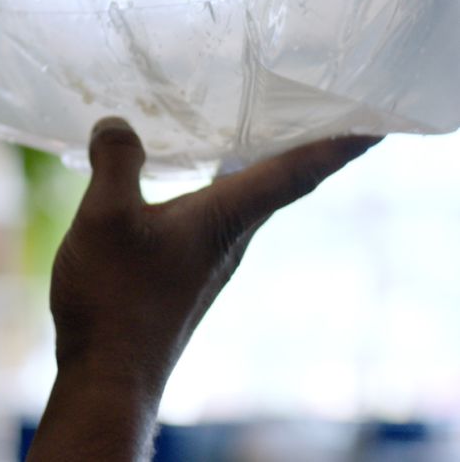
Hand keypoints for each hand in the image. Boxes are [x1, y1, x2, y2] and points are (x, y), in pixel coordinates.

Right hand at [27, 118, 379, 459]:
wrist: (107, 374)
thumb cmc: (114, 297)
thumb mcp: (106, 216)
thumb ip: (117, 162)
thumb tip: (118, 123)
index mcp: (225, 218)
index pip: (297, 171)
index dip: (337, 143)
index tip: (373, 123)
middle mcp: (230, 240)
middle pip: (280, 183)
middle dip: (299, 144)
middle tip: (307, 106)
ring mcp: (209, 262)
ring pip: (245, 202)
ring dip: (256, 166)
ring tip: (249, 129)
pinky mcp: (185, 277)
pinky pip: (215, 219)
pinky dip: (217, 189)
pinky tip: (187, 182)